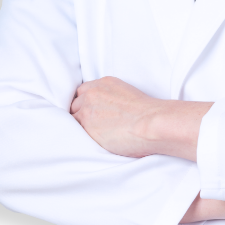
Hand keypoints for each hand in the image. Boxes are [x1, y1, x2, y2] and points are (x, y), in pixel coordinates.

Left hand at [70, 76, 211, 160]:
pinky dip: (81, 138)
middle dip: (81, 114)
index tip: (91, 113)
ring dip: (80, 127)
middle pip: (75, 104)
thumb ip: (112, 98)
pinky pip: (75, 133)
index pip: (83, 92)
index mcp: (104, 83)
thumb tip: (109, 112)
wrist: (151, 123)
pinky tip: (93, 142)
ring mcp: (87, 110)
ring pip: (73, 119)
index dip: (86, 104)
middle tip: (92, 127)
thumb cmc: (148, 114)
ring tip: (94, 137)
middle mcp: (93, 93)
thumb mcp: (128, 95)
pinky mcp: (86, 127)